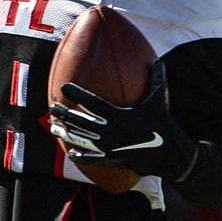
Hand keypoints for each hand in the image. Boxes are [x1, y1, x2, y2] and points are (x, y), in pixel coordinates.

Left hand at [49, 59, 196, 180]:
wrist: (170, 154)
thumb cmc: (164, 123)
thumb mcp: (159, 100)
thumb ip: (156, 79)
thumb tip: (158, 61)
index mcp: (117, 115)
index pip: (92, 102)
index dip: (77, 94)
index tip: (64, 86)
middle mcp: (109, 130)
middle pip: (81, 121)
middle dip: (64, 113)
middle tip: (52, 107)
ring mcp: (109, 147)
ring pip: (81, 139)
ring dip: (66, 133)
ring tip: (54, 127)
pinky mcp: (113, 159)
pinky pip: (93, 159)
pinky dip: (81, 156)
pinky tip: (71, 154)